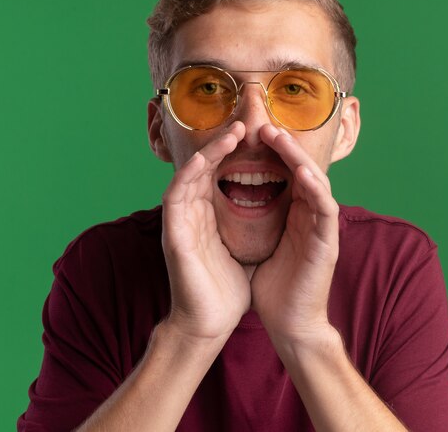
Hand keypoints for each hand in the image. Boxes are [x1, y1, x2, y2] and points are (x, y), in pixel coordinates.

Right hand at [161, 122, 250, 341]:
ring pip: (188, 176)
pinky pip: (175, 198)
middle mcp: (191, 215)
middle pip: (203, 169)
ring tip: (231, 133)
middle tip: (243, 124)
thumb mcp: (244, 246)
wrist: (210, 323)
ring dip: (208, 152)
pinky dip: (187, 176)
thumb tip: (274, 206)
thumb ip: (250, 224)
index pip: (218, 175)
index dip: (234, 154)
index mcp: (208, 217)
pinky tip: (202, 160)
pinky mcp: (173, 236)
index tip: (257, 138)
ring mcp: (179, 224)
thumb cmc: (227, 289)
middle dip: (222, 145)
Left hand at [251, 124, 339, 342]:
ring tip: (281, 138)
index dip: (272, 155)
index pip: (286, 175)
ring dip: (299, 158)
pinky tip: (301, 172)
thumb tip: (227, 199)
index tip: (250, 137)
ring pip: (316, 182)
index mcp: (294, 216)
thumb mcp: (258, 244)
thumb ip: (253, 220)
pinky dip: (315, 188)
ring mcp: (322, 229)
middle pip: (302, 171)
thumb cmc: (272, 287)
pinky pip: (326, 209)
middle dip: (285, 147)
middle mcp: (310, 217)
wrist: (288, 325)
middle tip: (265, 127)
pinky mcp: (328, 244)